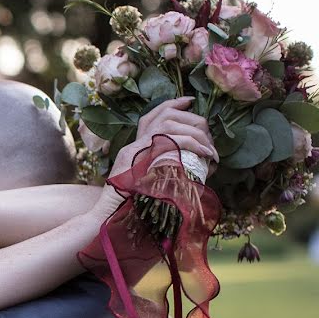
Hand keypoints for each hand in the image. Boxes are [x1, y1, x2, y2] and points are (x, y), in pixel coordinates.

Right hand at [92, 97, 216, 210]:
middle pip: (164, 114)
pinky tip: (204, 152)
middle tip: (209, 136)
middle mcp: (134, 144)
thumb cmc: (130, 207)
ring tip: (210, 149)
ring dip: (195, 133)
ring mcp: (134, 149)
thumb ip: (164, 174)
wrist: (108, 216)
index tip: (190, 101)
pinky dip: (191, 143)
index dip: (173, 104)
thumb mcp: (150, 186)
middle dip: (193, 120)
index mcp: (136, 147)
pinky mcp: (136, 157)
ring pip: (168, 123)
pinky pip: (169, 140)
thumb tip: (194, 171)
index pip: (153, 114)